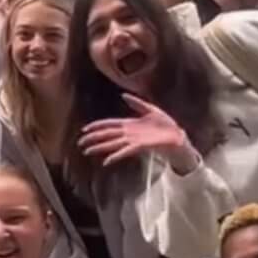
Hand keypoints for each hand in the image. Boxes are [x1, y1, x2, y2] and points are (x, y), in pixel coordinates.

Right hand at [79, 94, 198, 171]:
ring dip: (99, 148)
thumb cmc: (166, 125)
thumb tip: (123, 95)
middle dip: (94, 139)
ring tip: (87, 151)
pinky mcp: (140, 147)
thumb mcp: (150, 109)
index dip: (97, 126)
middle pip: (107, 135)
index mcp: (129, 124)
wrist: (177, 136)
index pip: (109, 125)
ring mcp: (133, 141)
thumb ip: (136, 103)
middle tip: (80, 143)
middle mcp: (128, 134)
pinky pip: (125, 152)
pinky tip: (106, 161)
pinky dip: (115, 156)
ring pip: (112, 144)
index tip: (85, 130)